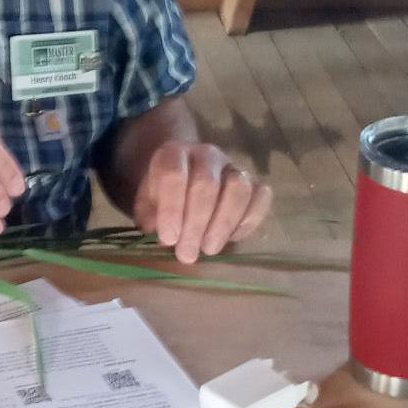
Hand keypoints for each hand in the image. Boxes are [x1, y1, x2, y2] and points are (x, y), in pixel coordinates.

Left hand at [132, 140, 271, 264]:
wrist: (183, 176)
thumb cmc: (161, 195)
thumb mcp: (146, 204)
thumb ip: (150, 217)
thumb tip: (166, 238)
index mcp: (173, 154)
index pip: (173, 174)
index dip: (171, 209)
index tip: (169, 239)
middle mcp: (205, 154)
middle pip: (207, 184)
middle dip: (196, 223)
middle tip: (188, 253)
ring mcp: (233, 165)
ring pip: (239, 188)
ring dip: (224, 223)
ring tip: (209, 248)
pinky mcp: (254, 181)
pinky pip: (261, 196)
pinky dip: (249, 220)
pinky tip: (232, 237)